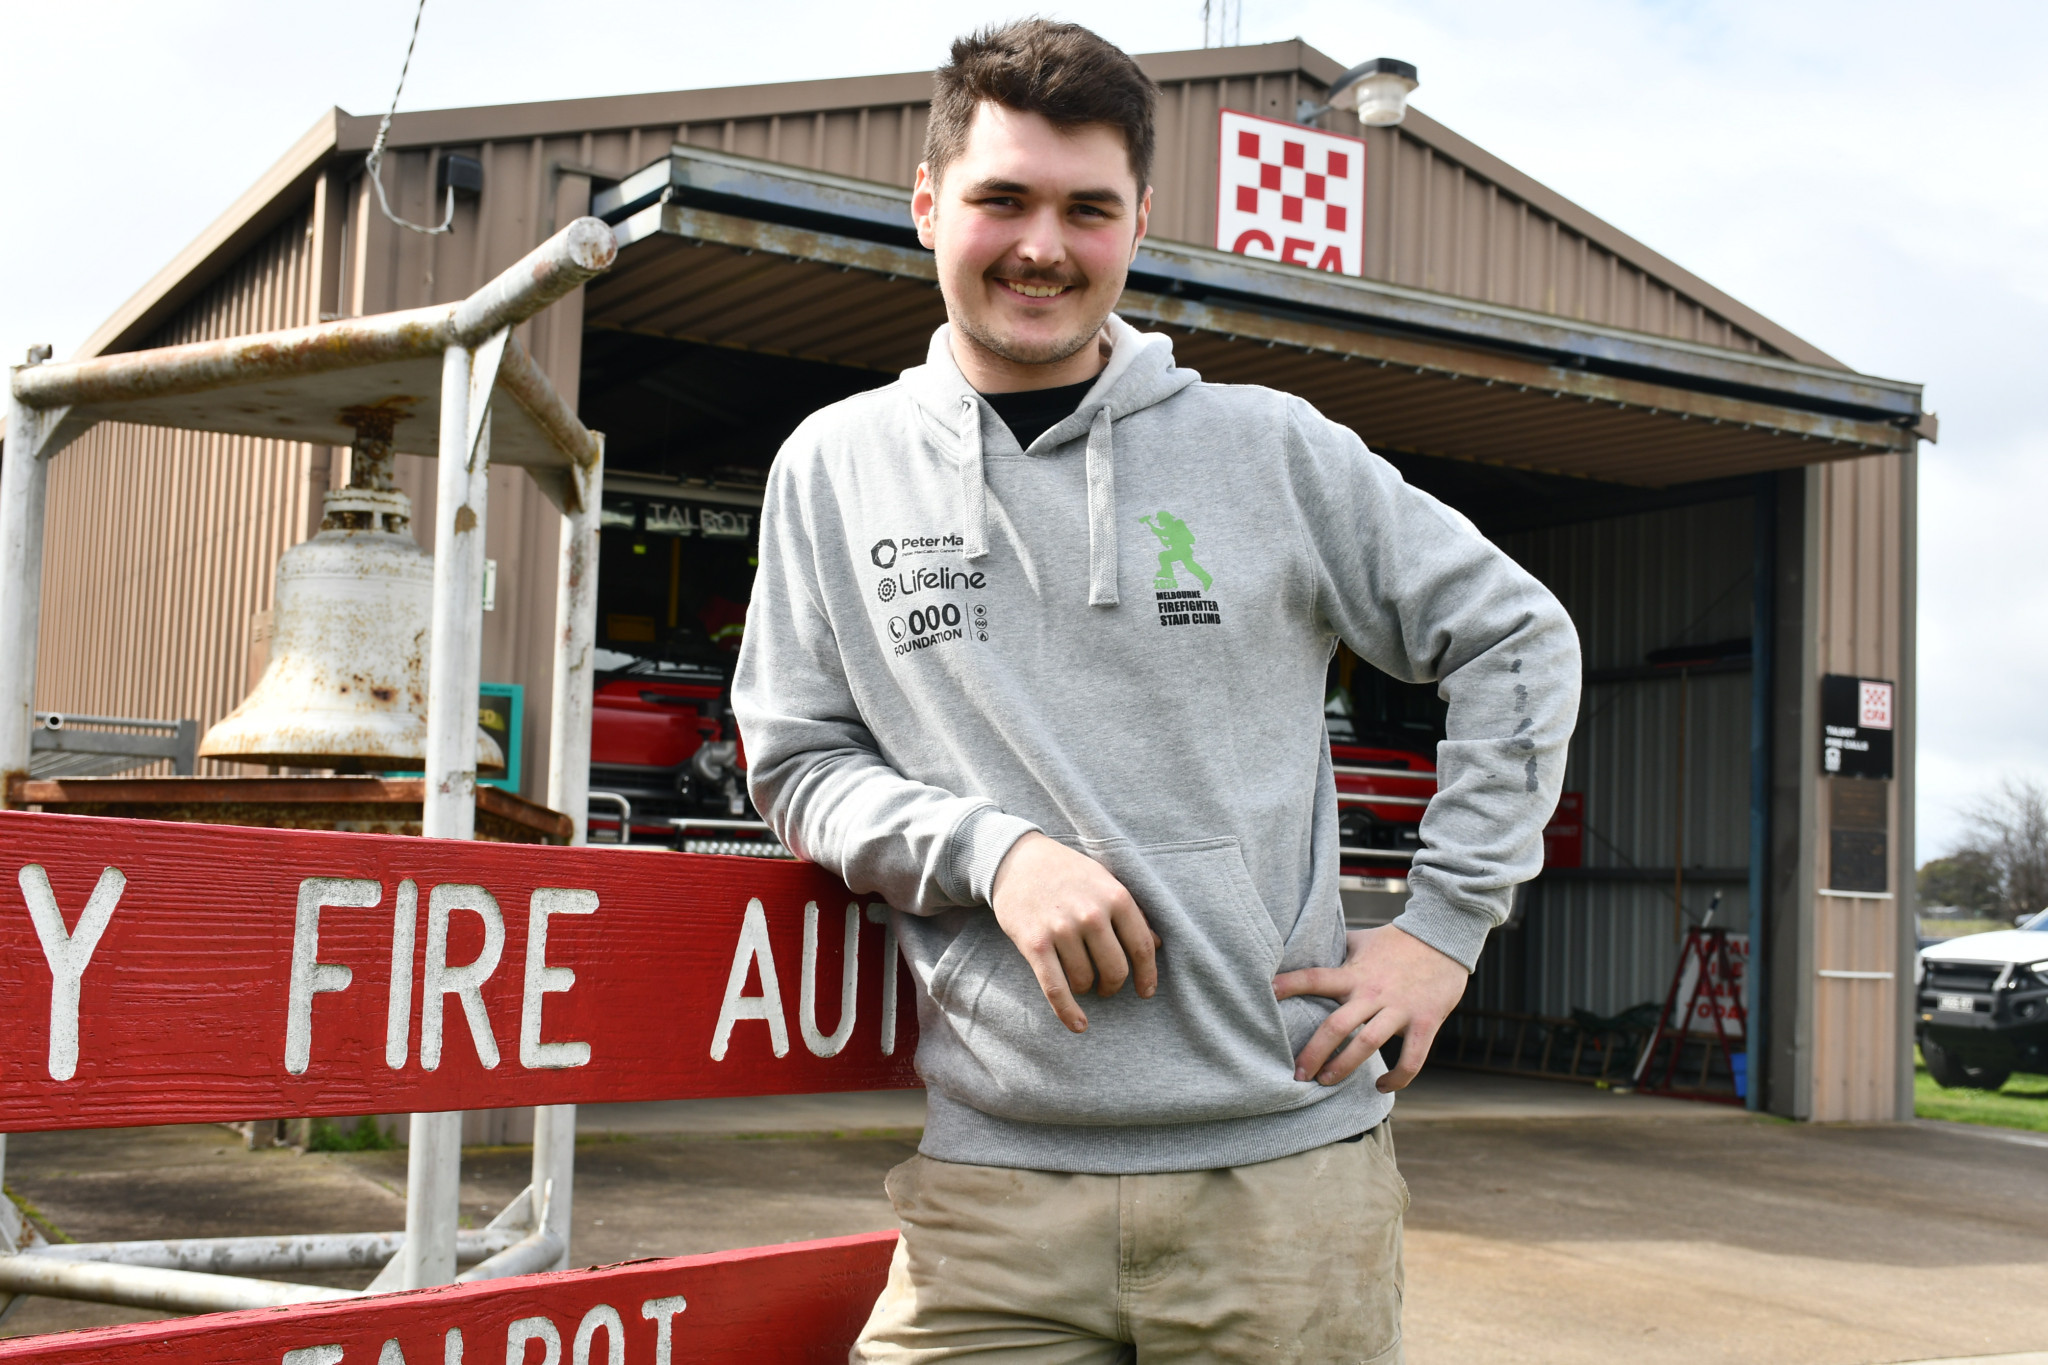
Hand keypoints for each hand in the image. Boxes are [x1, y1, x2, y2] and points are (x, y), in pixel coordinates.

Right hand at [990, 832, 1161, 1033]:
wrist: (1017, 859)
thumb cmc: (1067, 872)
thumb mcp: (1105, 882)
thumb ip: (1131, 913)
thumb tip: (1157, 945)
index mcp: (1115, 896)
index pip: (1141, 947)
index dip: (1147, 975)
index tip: (1146, 991)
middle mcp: (1092, 914)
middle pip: (1115, 969)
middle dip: (1113, 985)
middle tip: (1107, 986)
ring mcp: (1062, 929)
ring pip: (1085, 980)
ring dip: (1087, 989)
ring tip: (1083, 981)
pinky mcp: (1035, 944)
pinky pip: (1056, 988)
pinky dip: (1068, 1012)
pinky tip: (1078, 1025)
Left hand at [1273, 924, 1467, 1090]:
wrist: (1445, 937)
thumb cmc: (1398, 941)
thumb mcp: (1362, 940)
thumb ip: (1337, 950)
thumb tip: (1306, 946)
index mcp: (1355, 973)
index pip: (1316, 978)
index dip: (1290, 985)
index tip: (1267, 994)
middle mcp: (1374, 992)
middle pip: (1336, 1025)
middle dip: (1313, 1053)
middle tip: (1297, 1074)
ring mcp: (1400, 1009)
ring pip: (1367, 1044)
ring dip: (1344, 1067)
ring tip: (1326, 1082)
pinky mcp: (1426, 1022)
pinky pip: (1412, 1059)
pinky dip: (1397, 1078)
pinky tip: (1381, 1085)